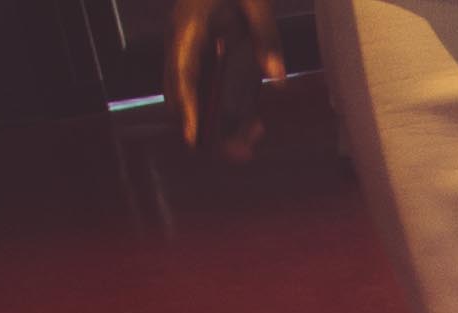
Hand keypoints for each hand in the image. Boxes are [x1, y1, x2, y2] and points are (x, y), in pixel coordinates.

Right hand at [164, 0, 276, 151]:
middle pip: (185, 95)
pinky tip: (255, 125)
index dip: (186, 108)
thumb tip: (276, 78)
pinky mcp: (214, 59)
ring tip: (253, 141)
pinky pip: (218, 92)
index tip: (192, 138)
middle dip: (208, 127)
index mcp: (186, 29)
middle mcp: (185, 46)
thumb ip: (266, 37)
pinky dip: (233, 110)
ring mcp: (197, 54)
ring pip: (201, 99)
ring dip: (223, 123)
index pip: (181, 75)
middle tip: (238, 152)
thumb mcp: (255, 2)